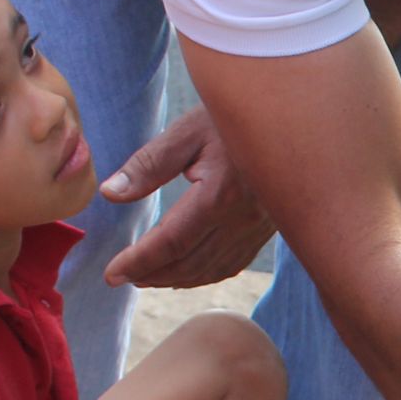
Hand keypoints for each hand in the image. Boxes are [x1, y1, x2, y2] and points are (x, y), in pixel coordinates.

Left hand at [99, 105, 277, 288]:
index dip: (138, 261)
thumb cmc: (231, 120)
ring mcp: (258, 228)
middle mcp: (242, 219)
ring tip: (146, 277)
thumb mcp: (186, 132)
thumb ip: (148, 165)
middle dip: (152, 274)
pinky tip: (186, 273)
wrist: (289, 120)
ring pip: (211, 269)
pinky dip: (204, 276)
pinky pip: (232, 264)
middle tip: (122, 277)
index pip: (171, 241)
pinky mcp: (266, 230)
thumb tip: (110, 193)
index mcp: (220, 194)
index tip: (112, 273)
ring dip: (175, 279)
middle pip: (190, 263)